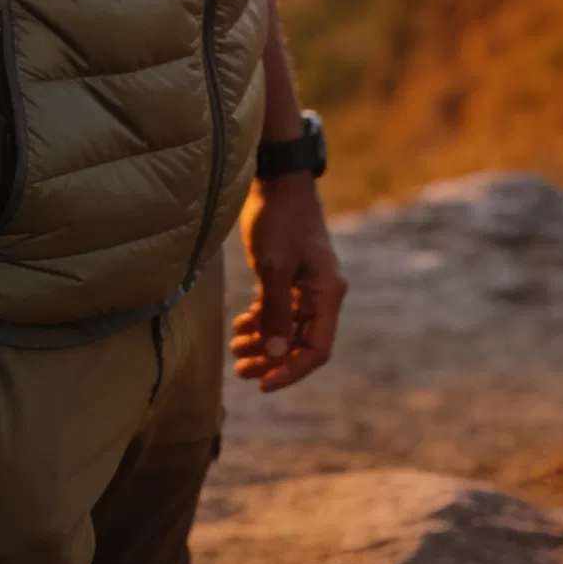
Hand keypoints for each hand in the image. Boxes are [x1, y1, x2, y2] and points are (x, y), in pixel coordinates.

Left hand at [233, 172, 346, 392]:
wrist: (277, 179)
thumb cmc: (279, 219)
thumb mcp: (274, 267)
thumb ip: (275, 312)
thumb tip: (275, 355)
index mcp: (327, 294)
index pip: (316, 349)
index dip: (291, 370)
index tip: (263, 384)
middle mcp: (321, 294)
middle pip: (300, 342)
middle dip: (272, 359)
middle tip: (241, 369)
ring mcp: (305, 285)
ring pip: (287, 327)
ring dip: (263, 342)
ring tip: (235, 350)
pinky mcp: (289, 274)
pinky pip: (278, 309)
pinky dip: (260, 321)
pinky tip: (239, 327)